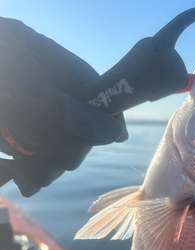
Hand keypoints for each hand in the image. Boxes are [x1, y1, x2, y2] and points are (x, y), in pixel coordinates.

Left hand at [0, 17, 126, 195]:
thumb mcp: (22, 88)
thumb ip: (67, 112)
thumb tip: (113, 133)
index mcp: (33, 54)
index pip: (84, 82)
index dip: (101, 109)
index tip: (113, 137)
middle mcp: (24, 78)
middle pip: (66, 115)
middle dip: (65, 144)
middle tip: (59, 167)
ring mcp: (11, 106)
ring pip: (43, 137)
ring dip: (43, 162)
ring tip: (35, 179)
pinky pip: (19, 150)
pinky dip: (21, 167)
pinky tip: (20, 180)